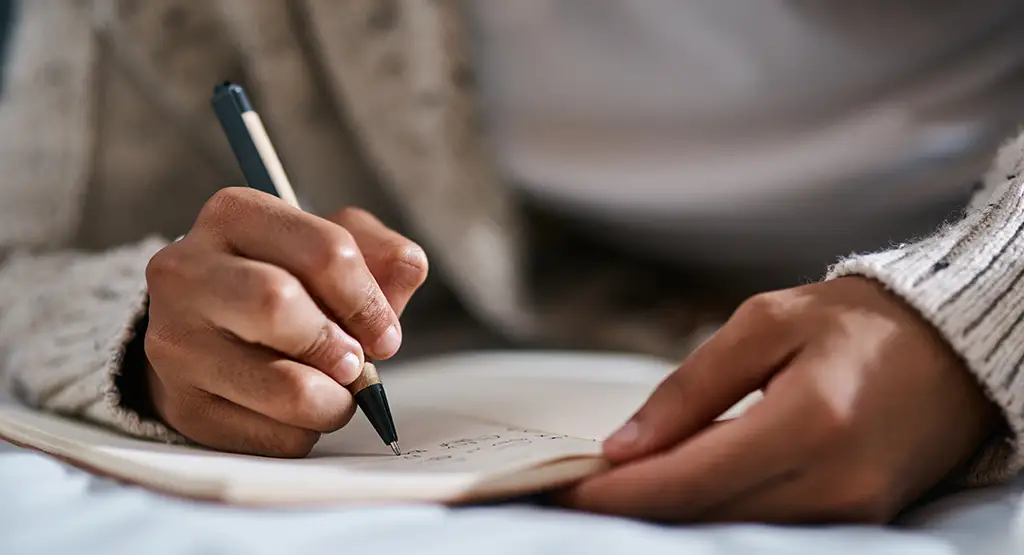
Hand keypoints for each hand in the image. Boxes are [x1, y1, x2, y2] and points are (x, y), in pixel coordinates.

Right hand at [143, 188, 427, 456]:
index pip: (326, 251)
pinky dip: (302, 431)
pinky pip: (271, 436)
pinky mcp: (181, 405)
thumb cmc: (283, 284)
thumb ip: (380, 254)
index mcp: (234, 215)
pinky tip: (291, 411)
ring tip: (332, 392)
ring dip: (332, 401)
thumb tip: (407, 267)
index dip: (369, 302)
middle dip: (338, 346)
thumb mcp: (331, 250)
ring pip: (284, 386)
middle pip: (279, 304)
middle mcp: (186, 271)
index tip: (385, 333)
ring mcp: (174, 341)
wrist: (208, 333)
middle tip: (354, 364)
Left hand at [562, 277, 998, 522]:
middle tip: (574, 488)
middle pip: (702, 517)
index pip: (687, 480)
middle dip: (630, 508)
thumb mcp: (764, 324)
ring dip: (668, 514)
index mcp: (808, 422)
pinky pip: (769, 529)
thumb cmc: (854, 322)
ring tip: (618, 486)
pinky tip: (681, 487)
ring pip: (731, 531)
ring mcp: (852, 512)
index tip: (560, 487)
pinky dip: (715, 513)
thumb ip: (690, 387)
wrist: (952, 349)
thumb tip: (624, 446)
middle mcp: (834, 483)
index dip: (616, 493)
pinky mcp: (860, 520)